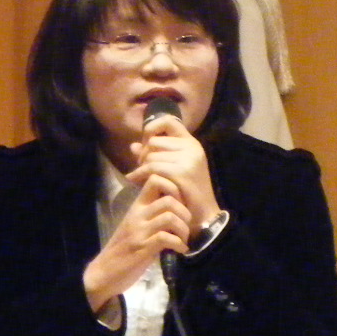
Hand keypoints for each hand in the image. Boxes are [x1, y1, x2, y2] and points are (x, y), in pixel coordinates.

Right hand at [82, 172, 192, 314]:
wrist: (103, 273)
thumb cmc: (122, 250)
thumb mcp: (137, 227)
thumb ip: (153, 216)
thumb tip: (179, 211)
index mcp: (136, 207)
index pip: (155, 180)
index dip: (175, 188)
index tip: (181, 205)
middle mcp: (137, 215)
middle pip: (169, 199)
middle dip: (185, 213)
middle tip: (186, 227)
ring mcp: (139, 231)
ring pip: (170, 217)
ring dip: (183, 229)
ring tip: (183, 240)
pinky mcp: (141, 248)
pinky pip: (166, 238)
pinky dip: (179, 244)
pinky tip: (180, 250)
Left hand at [127, 113, 220, 236]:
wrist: (203, 215)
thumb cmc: (186, 192)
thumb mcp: (170, 169)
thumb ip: (153, 155)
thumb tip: (133, 145)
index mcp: (191, 143)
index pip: (168, 120)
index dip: (152, 127)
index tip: (146, 142)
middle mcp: (191, 147)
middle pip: (154, 141)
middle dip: (143, 154)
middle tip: (141, 167)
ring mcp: (188, 159)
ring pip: (151, 155)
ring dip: (141, 167)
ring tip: (140, 176)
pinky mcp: (182, 172)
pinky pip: (152, 167)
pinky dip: (139, 174)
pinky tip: (134, 180)